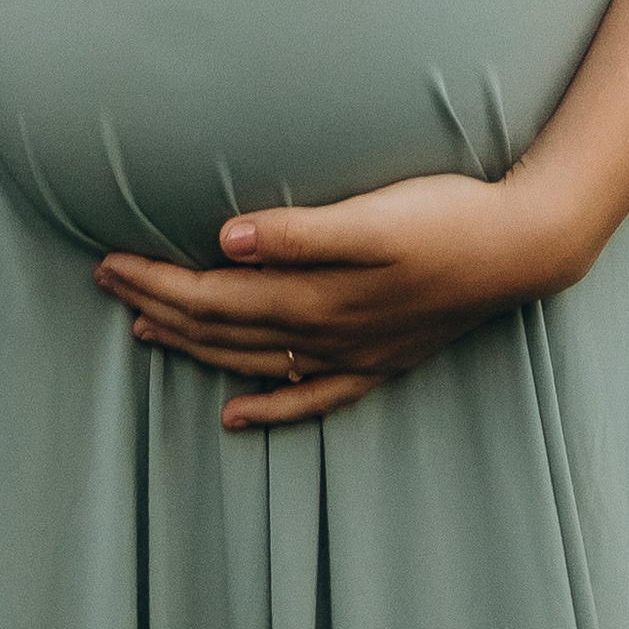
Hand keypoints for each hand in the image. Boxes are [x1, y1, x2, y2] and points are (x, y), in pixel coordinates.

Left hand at [94, 168, 583, 428]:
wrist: (522, 248)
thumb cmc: (446, 216)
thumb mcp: (373, 214)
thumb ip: (297, 232)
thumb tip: (225, 240)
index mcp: (315, 294)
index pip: (212, 296)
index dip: (156, 279)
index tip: (108, 259)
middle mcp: (325, 333)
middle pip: (222, 328)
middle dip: (160, 305)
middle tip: (106, 281)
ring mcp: (352, 353)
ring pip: (254, 361)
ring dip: (196, 347)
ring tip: (146, 329)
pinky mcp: (378, 359)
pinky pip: (308, 396)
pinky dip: (266, 406)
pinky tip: (235, 413)